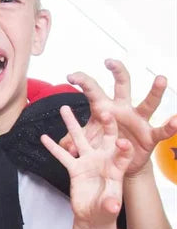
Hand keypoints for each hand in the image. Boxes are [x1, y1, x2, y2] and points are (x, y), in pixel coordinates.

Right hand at [42, 106, 132, 228]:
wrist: (93, 215)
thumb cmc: (106, 209)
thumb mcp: (109, 208)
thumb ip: (110, 204)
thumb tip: (112, 206)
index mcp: (117, 166)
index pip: (124, 153)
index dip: (124, 147)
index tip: (121, 142)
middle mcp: (104, 159)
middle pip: (106, 137)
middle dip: (105, 124)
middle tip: (102, 111)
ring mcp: (88, 161)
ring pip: (80, 139)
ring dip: (72, 124)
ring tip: (64, 109)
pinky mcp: (74, 168)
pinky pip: (62, 156)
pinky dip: (53, 147)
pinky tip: (44, 137)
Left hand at [65, 59, 176, 176]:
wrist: (116, 166)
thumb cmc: (101, 149)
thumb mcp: (85, 145)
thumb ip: (72, 144)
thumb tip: (63, 147)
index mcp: (104, 109)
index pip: (93, 90)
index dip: (83, 82)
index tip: (71, 76)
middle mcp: (123, 109)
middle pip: (123, 85)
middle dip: (118, 72)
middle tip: (110, 62)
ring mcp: (138, 120)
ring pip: (148, 103)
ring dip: (155, 91)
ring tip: (160, 79)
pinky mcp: (149, 136)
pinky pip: (161, 130)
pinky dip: (169, 126)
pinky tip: (175, 120)